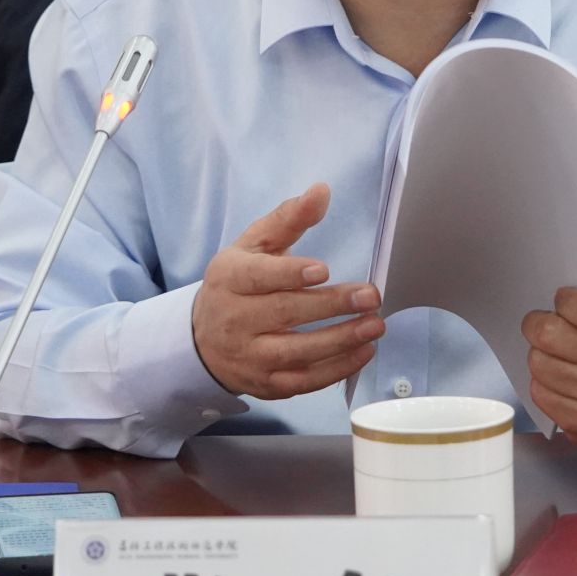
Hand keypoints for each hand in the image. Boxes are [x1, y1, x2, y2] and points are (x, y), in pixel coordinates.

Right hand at [191, 183, 383, 398]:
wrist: (202, 342)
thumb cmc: (236, 285)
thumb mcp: (253, 246)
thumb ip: (288, 219)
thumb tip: (322, 190)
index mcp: (229, 279)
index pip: (258, 277)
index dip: (290, 273)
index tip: (323, 270)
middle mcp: (234, 320)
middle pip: (284, 313)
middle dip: (331, 305)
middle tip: (370, 296)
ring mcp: (249, 357)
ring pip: (297, 352)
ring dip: (341, 341)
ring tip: (375, 326)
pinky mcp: (266, 385)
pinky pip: (303, 382)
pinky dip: (335, 370)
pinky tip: (363, 352)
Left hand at [522, 248, 576, 444]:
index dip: (564, 301)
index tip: (564, 300)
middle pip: (553, 337)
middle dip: (541, 325)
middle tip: (546, 323)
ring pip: (541, 366)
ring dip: (540, 354)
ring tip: (554, 349)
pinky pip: (541, 396)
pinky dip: (543, 383)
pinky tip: (560, 375)